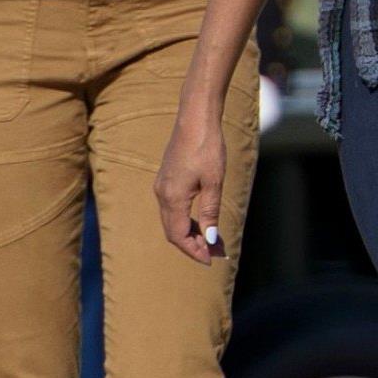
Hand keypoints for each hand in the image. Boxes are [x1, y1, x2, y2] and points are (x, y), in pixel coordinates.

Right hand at [157, 115, 227, 265]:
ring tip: (212, 241)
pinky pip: (173, 209)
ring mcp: (162, 186)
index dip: (194, 251)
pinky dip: (187, 220)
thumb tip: (211, 240)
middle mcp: (162, 194)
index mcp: (172, 197)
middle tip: (215, 254)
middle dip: (193, 246)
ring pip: (173, 221)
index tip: (211, 260)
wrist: (195, 118)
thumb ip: (210, 212)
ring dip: (191, 234)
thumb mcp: (214, 182)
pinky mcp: (166, 179)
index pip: (179, 236)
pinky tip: (203, 222)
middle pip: (173, 232)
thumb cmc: (207, 147)